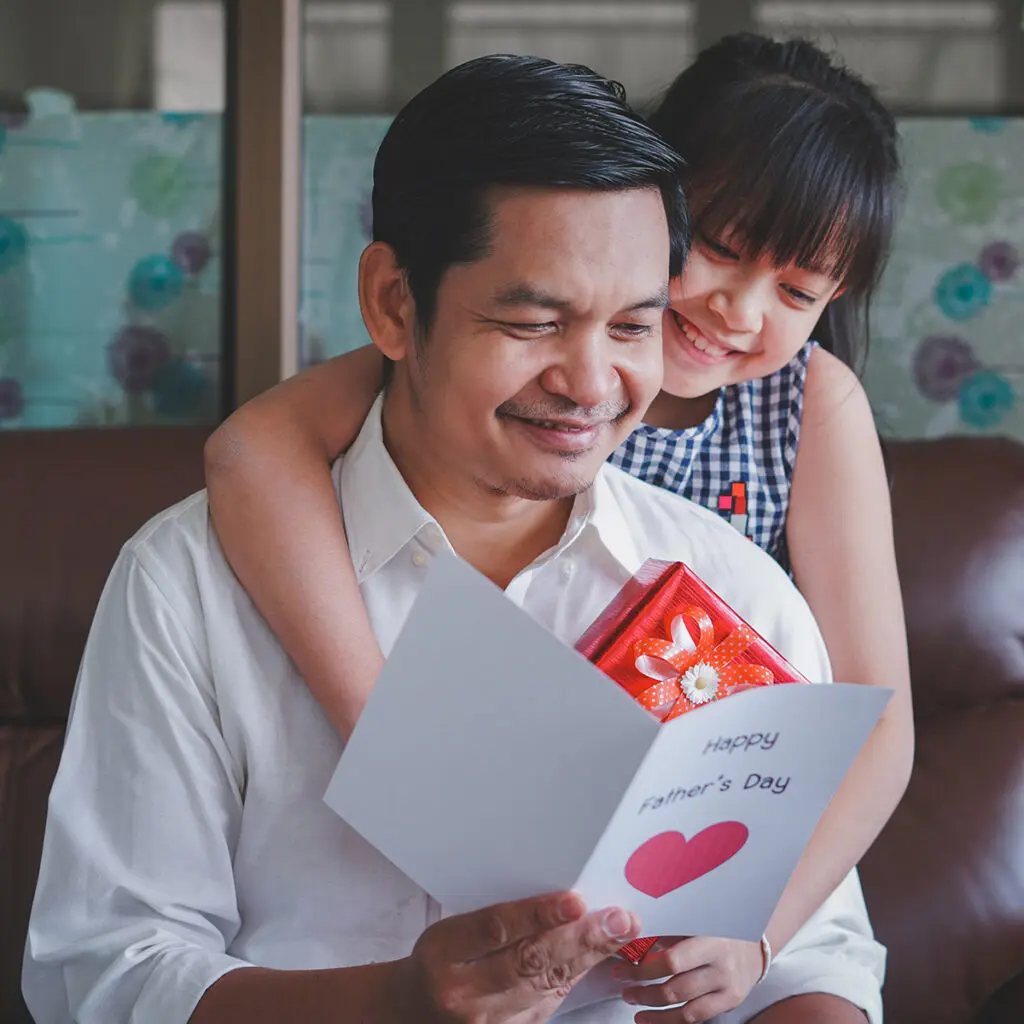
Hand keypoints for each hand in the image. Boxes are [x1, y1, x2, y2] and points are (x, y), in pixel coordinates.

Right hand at [394, 890, 641, 1022]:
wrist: (417, 1011)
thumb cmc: (441, 957)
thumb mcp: (453, 928)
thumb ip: (497, 919)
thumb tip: (558, 898)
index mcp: (444, 952)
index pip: (496, 929)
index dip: (537, 915)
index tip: (575, 901)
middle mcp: (463, 993)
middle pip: (528, 962)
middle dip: (579, 939)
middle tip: (617, 919)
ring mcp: (487, 1022)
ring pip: (546, 986)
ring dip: (588, 958)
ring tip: (619, 933)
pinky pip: (548, 1004)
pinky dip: (576, 978)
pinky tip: (600, 957)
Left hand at [618, 936, 762, 1022]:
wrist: (754, 943)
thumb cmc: (716, 926)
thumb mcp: (695, 919)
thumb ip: (668, 929)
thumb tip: (630, 936)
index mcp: (709, 937)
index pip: (672, 959)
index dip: (643, 966)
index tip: (621, 963)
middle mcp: (721, 964)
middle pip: (675, 985)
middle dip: (642, 987)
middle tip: (622, 982)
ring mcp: (727, 986)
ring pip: (684, 1007)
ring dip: (653, 1008)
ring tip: (632, 1002)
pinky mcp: (731, 1001)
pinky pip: (696, 1017)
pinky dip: (670, 1020)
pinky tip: (652, 1018)